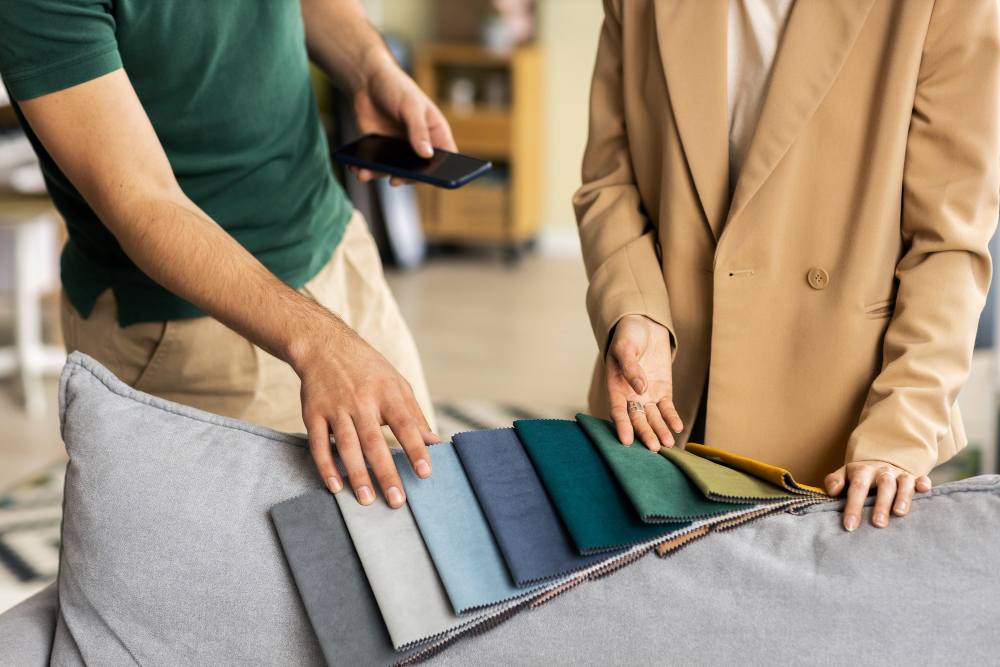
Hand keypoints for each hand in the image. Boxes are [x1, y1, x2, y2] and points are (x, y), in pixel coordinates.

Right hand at [294, 319, 438, 508]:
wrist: (325, 346)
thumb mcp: (397, 384)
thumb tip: (435, 443)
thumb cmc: (369, 370)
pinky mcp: (313, 413)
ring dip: (357, 475)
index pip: (404, 424)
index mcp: (387, 393)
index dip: (415, 449)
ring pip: (347, 446)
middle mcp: (361, 401)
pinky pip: (318, 443)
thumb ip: (414, 415)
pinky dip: (326, 466)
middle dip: (386, 473)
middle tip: (397, 502)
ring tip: (367, 500)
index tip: (425, 473)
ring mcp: (335, 408)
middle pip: (374, 441)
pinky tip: (335, 486)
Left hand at [351, 57, 456, 185]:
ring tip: (366, 174)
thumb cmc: (397, 87)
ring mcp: (400, 150)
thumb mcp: (411, 106)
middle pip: (420, 170)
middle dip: (407, 177)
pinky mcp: (381, 151)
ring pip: (396, 172)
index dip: (445, 171)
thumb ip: (419, 130)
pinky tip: (358, 169)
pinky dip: (367, 169)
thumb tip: (427, 154)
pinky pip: (377, 166)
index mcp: (436, 134)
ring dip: (381, 175)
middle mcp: (420, 146)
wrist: (368, 81)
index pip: (447, 158)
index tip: (435, 180)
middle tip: (395, 179)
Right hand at [606, 314, 682, 450]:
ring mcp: (648, 395)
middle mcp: (630, 396)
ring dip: (660, 430)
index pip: (618, 410)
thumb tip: (640, 389)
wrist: (644, 326)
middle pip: (638, 418)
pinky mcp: (663, 391)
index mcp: (616, 387)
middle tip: (653, 448)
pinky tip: (677, 428)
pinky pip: (667, 408)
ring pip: (653, 417)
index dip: (622, 425)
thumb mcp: (625, 347)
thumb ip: (630, 367)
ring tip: (668, 444)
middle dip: (645, 433)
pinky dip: (672, 418)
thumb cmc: (627, 335)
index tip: (626, 440)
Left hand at [825, 461, 931, 530]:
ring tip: (899, 513)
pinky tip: (924, 490)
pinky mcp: (915, 478)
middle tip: (878, 524)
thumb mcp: (844, 475)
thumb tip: (833, 491)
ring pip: (903, 483)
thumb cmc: (859, 477)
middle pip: (883, 485)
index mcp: (863, 471)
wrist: (880, 463)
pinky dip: (924, 483)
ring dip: (903, 497)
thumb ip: (834, 482)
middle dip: (881, 504)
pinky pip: (922, 478)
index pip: (857, 488)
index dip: (853, 506)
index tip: (850, 526)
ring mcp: (900, 474)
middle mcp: (883, 471)